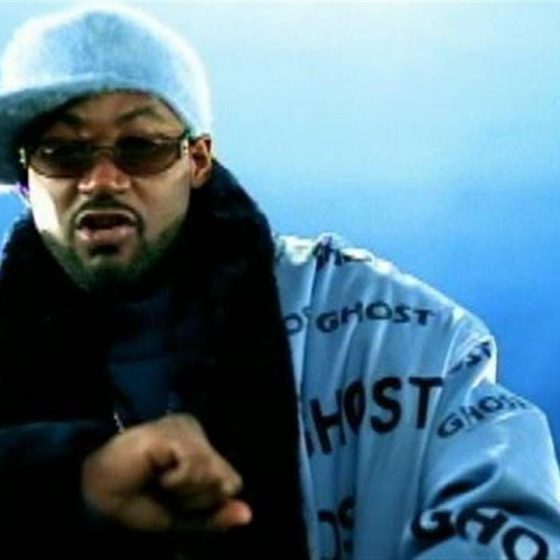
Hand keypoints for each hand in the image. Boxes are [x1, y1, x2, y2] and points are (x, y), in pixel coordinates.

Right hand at [81, 413, 251, 531]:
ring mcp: (185, 429)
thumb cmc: (138, 505)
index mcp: (201, 447)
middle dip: (198, 499)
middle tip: (165, 490)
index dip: (206, 503)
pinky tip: (157, 471)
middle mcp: (196, 432)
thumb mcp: (182, 518)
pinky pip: (196, 466)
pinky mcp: (174, 431)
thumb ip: (214, 516)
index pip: (232, 482)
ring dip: (185, 491)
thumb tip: (247, 515)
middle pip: (227, 480)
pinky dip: (177, 481)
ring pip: (214, 474)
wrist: (98, 502)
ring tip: (159, 481)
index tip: (175, 499)